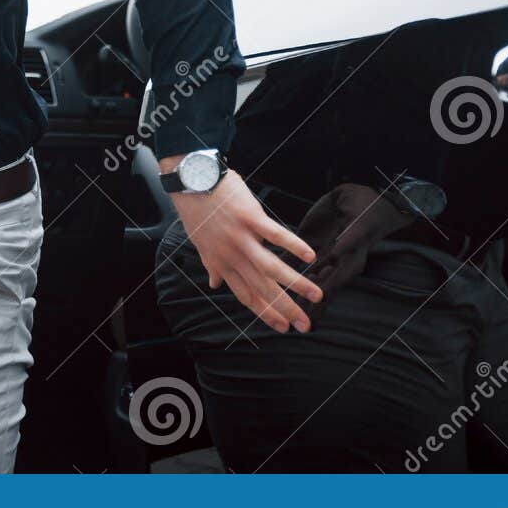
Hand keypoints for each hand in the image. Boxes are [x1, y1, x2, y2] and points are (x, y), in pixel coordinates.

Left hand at [170, 169, 322, 333]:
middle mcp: (232, 256)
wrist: (190, 181)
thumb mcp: (200, 243)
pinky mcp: (250, 217)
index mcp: (221, 263)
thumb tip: (214, 283)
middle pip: (263, 289)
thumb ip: (211, 265)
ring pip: (272, 268)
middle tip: (305, 325)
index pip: (246, 296)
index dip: (265, 313)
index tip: (282, 327)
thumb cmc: (196, 210)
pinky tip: (311, 256)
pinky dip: (293, 246)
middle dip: (285, 309)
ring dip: (296, 284)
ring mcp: (242, 238)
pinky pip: (275, 235)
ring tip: (317, 296)